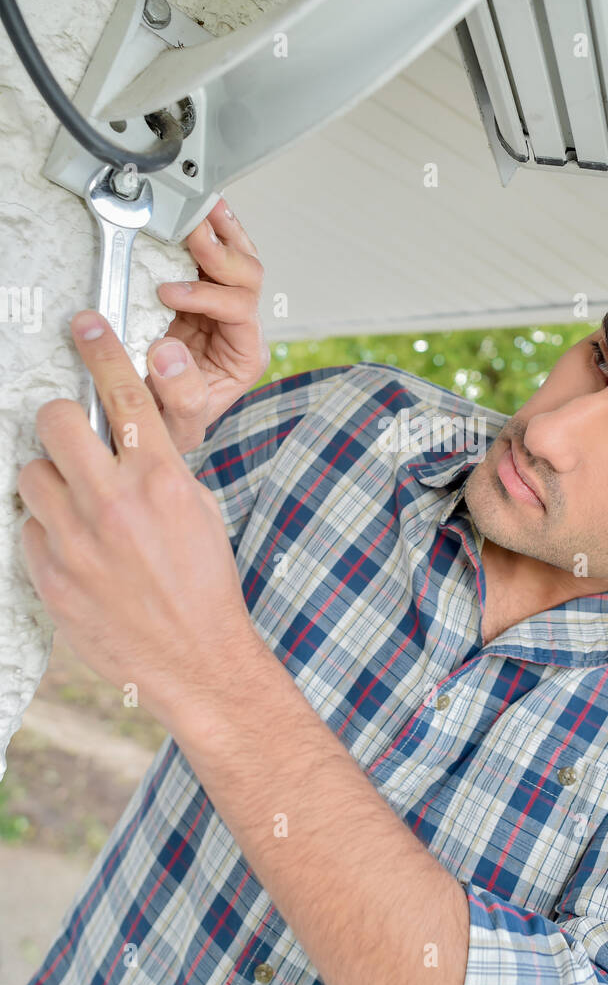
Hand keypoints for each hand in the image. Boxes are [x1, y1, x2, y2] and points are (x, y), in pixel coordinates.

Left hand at [18, 311, 265, 729]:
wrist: (197, 660)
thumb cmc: (203, 583)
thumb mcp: (198, 508)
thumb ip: (158, 464)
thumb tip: (123, 429)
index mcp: (161, 480)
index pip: (124, 394)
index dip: (101, 348)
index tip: (86, 324)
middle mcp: (115, 504)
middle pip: (57, 421)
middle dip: (63, 423)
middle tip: (75, 439)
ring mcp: (76, 543)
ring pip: (31, 474)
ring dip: (50, 482)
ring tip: (77, 508)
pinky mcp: (50, 578)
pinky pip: (28, 529)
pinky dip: (46, 532)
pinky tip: (76, 552)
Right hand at [144, 197, 269, 452]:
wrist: (153, 421)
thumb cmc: (170, 423)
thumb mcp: (179, 423)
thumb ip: (182, 396)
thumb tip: (168, 354)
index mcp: (245, 356)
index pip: (239, 311)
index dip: (207, 297)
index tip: (169, 294)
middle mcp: (241, 327)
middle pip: (247, 276)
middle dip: (221, 252)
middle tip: (193, 232)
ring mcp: (223, 307)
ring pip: (237, 258)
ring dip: (221, 231)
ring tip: (202, 207)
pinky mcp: (199, 293)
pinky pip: (212, 256)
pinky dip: (211, 230)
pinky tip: (204, 210)